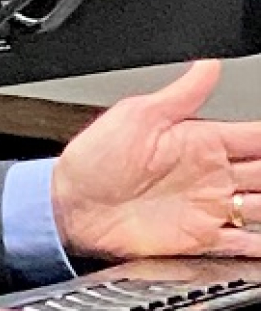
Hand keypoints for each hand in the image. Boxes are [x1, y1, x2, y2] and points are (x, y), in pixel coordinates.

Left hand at [51, 59, 260, 261]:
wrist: (70, 207)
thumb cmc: (92, 159)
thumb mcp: (137, 116)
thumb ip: (179, 94)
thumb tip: (209, 64)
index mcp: (200, 141)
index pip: (255, 136)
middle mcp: (211, 174)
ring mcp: (209, 208)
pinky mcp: (202, 239)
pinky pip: (244, 245)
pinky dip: (260, 246)